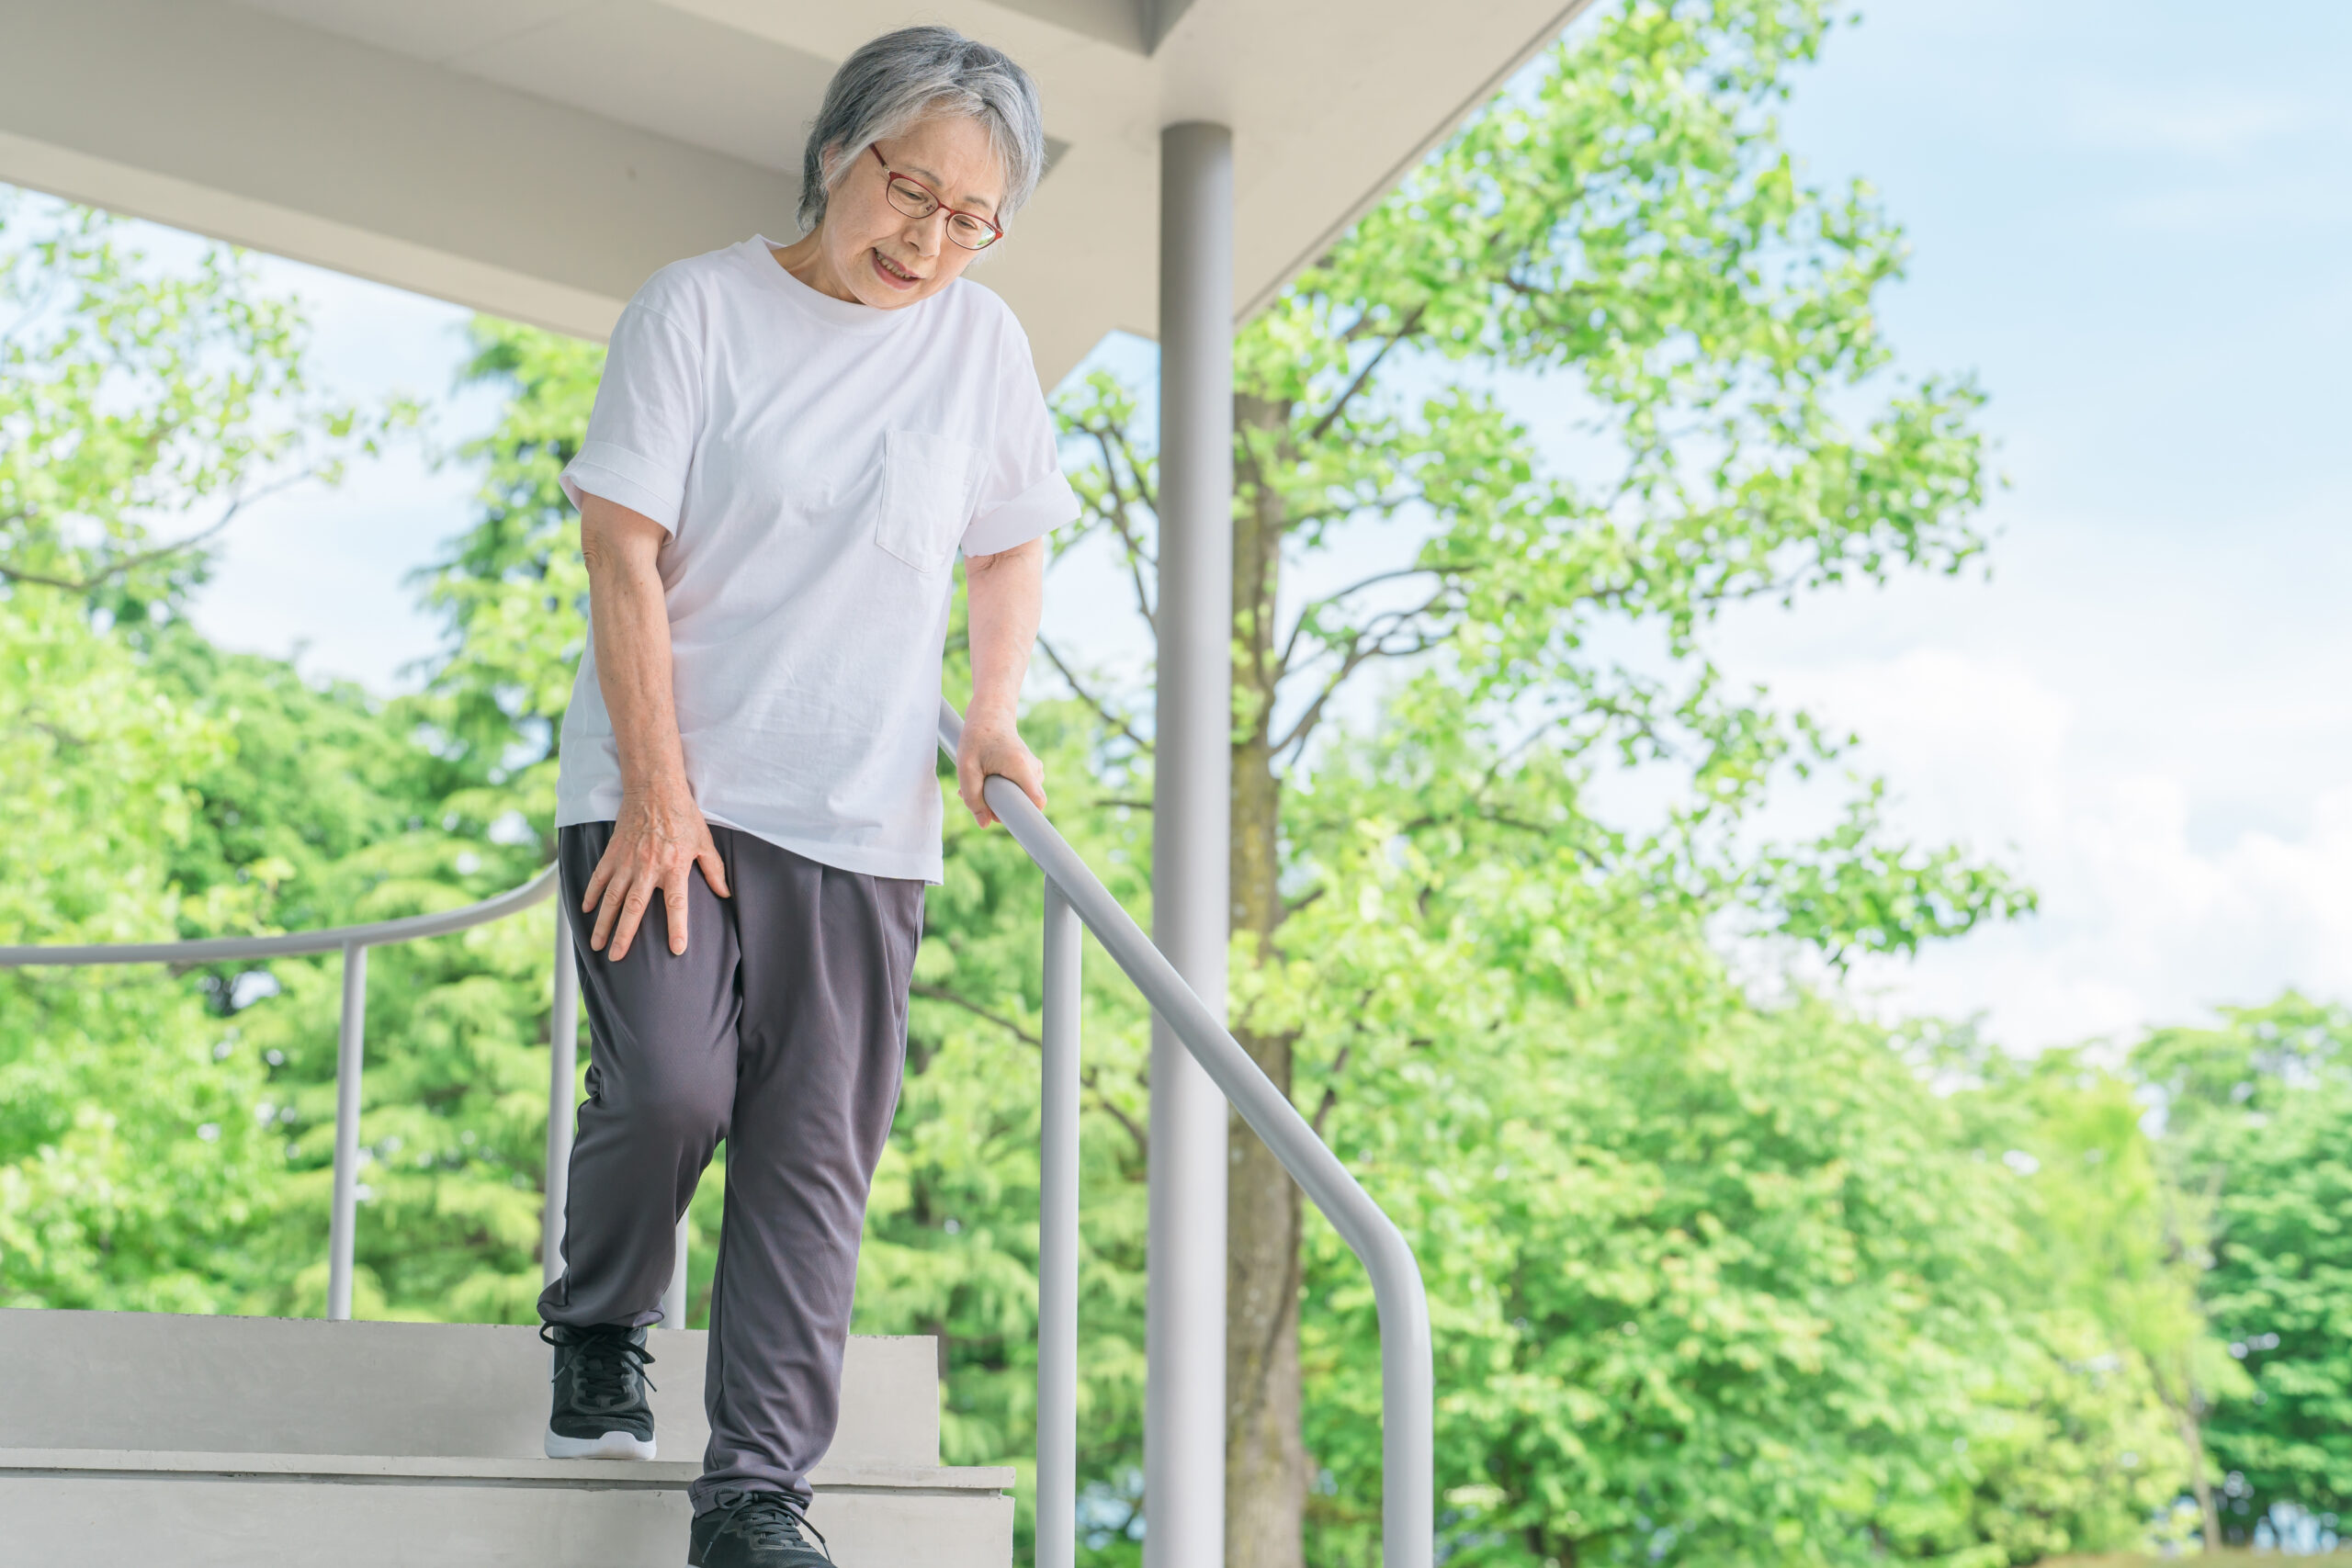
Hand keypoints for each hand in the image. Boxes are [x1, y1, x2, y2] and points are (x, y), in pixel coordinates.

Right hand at [580, 780, 729, 959]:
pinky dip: (591, 894)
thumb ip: (714, 870)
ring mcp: (627, 861)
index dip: (678, 927)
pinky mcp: (613, 852)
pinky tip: (586, 910)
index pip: (677, 904)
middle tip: (617, 957)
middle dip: (625, 935)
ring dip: (603, 922)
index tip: (677, 950)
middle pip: (635, 908)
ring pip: (612, 898)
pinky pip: (599, 877)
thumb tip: (726, 893)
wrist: (655, 788)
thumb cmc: (683, 815)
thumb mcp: (704, 842)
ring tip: (597, 944)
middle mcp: (648, 868)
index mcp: (674, 867)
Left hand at [956, 708, 1045, 828]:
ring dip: (1001, 795)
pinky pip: (1021, 788)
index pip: (1037, 802)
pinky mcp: (1031, 768)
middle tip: (977, 794)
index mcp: (1021, 767)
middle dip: (1001, 805)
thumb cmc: (977, 738)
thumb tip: (985, 824)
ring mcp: (1034, 768)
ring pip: (1021, 795)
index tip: (1006, 819)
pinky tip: (989, 778)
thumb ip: (973, 799)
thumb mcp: (966, 769)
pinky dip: (1005, 788)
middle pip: (1024, 802)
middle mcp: (1033, 768)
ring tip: (980, 782)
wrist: (990, 715)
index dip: (1025, 816)